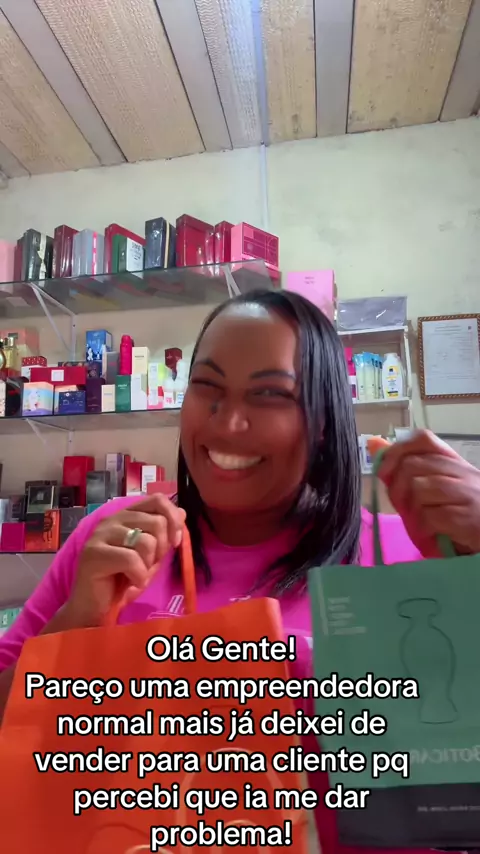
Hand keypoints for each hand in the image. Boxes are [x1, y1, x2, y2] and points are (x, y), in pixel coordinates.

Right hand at [67, 494, 185, 627]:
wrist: (95, 605)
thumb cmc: (123, 579)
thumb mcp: (151, 555)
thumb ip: (163, 534)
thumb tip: (182, 512)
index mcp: (126, 515)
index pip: (157, 500)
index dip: (173, 518)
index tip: (174, 542)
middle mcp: (112, 519)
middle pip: (156, 522)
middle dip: (161, 549)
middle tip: (148, 565)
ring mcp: (101, 535)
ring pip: (146, 541)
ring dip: (148, 564)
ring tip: (137, 574)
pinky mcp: (93, 553)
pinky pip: (132, 560)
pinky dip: (139, 576)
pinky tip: (132, 583)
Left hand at [377, 430, 479, 557]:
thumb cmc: (467, 516)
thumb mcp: (444, 491)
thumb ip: (417, 473)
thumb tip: (377, 447)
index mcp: (457, 463)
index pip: (424, 440)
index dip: (398, 450)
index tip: (385, 471)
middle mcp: (464, 473)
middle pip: (413, 465)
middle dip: (397, 486)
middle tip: (401, 504)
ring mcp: (467, 494)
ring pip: (419, 488)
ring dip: (412, 508)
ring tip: (419, 520)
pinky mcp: (467, 519)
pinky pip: (430, 516)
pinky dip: (423, 527)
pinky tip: (430, 532)